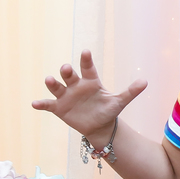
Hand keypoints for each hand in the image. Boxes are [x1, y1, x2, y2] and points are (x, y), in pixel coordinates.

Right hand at [32, 50, 146, 141]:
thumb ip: (130, 91)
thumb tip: (145, 81)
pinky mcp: (59, 108)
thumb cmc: (108, 110)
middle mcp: (76, 85)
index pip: (88, 67)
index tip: (86, 52)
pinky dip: (41, 104)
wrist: (99, 126)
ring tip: (49, 79)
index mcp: (91, 81)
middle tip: (66, 68)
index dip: (86, 60)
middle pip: (69, 75)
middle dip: (67, 71)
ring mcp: (66, 96)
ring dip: (52, 83)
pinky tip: (34, 104)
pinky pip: (48, 104)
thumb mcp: (119, 101)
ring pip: (57, 87)